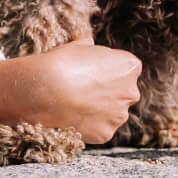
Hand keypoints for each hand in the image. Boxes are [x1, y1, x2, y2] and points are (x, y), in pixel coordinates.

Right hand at [0, 36, 139, 143]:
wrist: (46, 89)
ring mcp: (119, 115)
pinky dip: (89, 126)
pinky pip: (100, 130)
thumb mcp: (79, 46)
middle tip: (83, 91)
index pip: (126, 69)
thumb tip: (88, 43)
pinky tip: (72, 118)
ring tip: (75, 105)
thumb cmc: (62, 63)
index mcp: (130, 66)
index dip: (108, 71)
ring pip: (113, 113)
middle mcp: (131, 92)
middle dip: (108, 93)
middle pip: (123, 93)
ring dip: (99, 111)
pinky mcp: (106, 133)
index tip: (91, 72)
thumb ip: (91, 48)